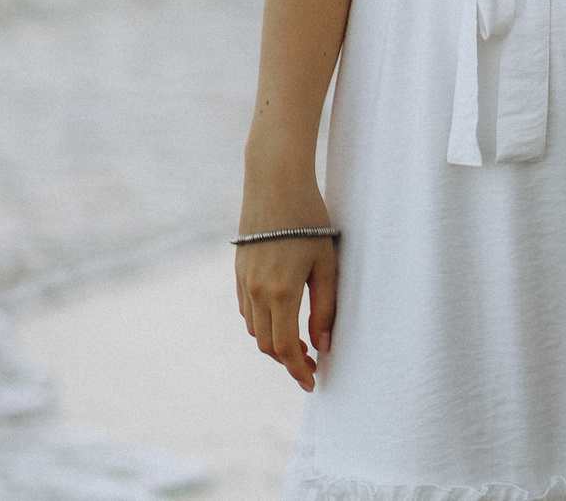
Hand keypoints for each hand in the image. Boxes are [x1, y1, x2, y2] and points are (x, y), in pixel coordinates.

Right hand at [234, 190, 339, 391]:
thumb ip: (325, 307)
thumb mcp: (327, 263)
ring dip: (274, 344)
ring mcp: (243, 283)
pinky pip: (247, 311)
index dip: (299, 371)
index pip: (285, 348)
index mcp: (281, 292)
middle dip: (288, 362)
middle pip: (266, 345)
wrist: (275, 182)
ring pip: (254, 330)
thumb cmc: (310, 220)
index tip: (313, 383)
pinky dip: (262, 324)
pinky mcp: (238, 272)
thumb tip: (323, 345)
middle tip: (312, 365)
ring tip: (301, 343)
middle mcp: (256, 292)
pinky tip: (282, 318)